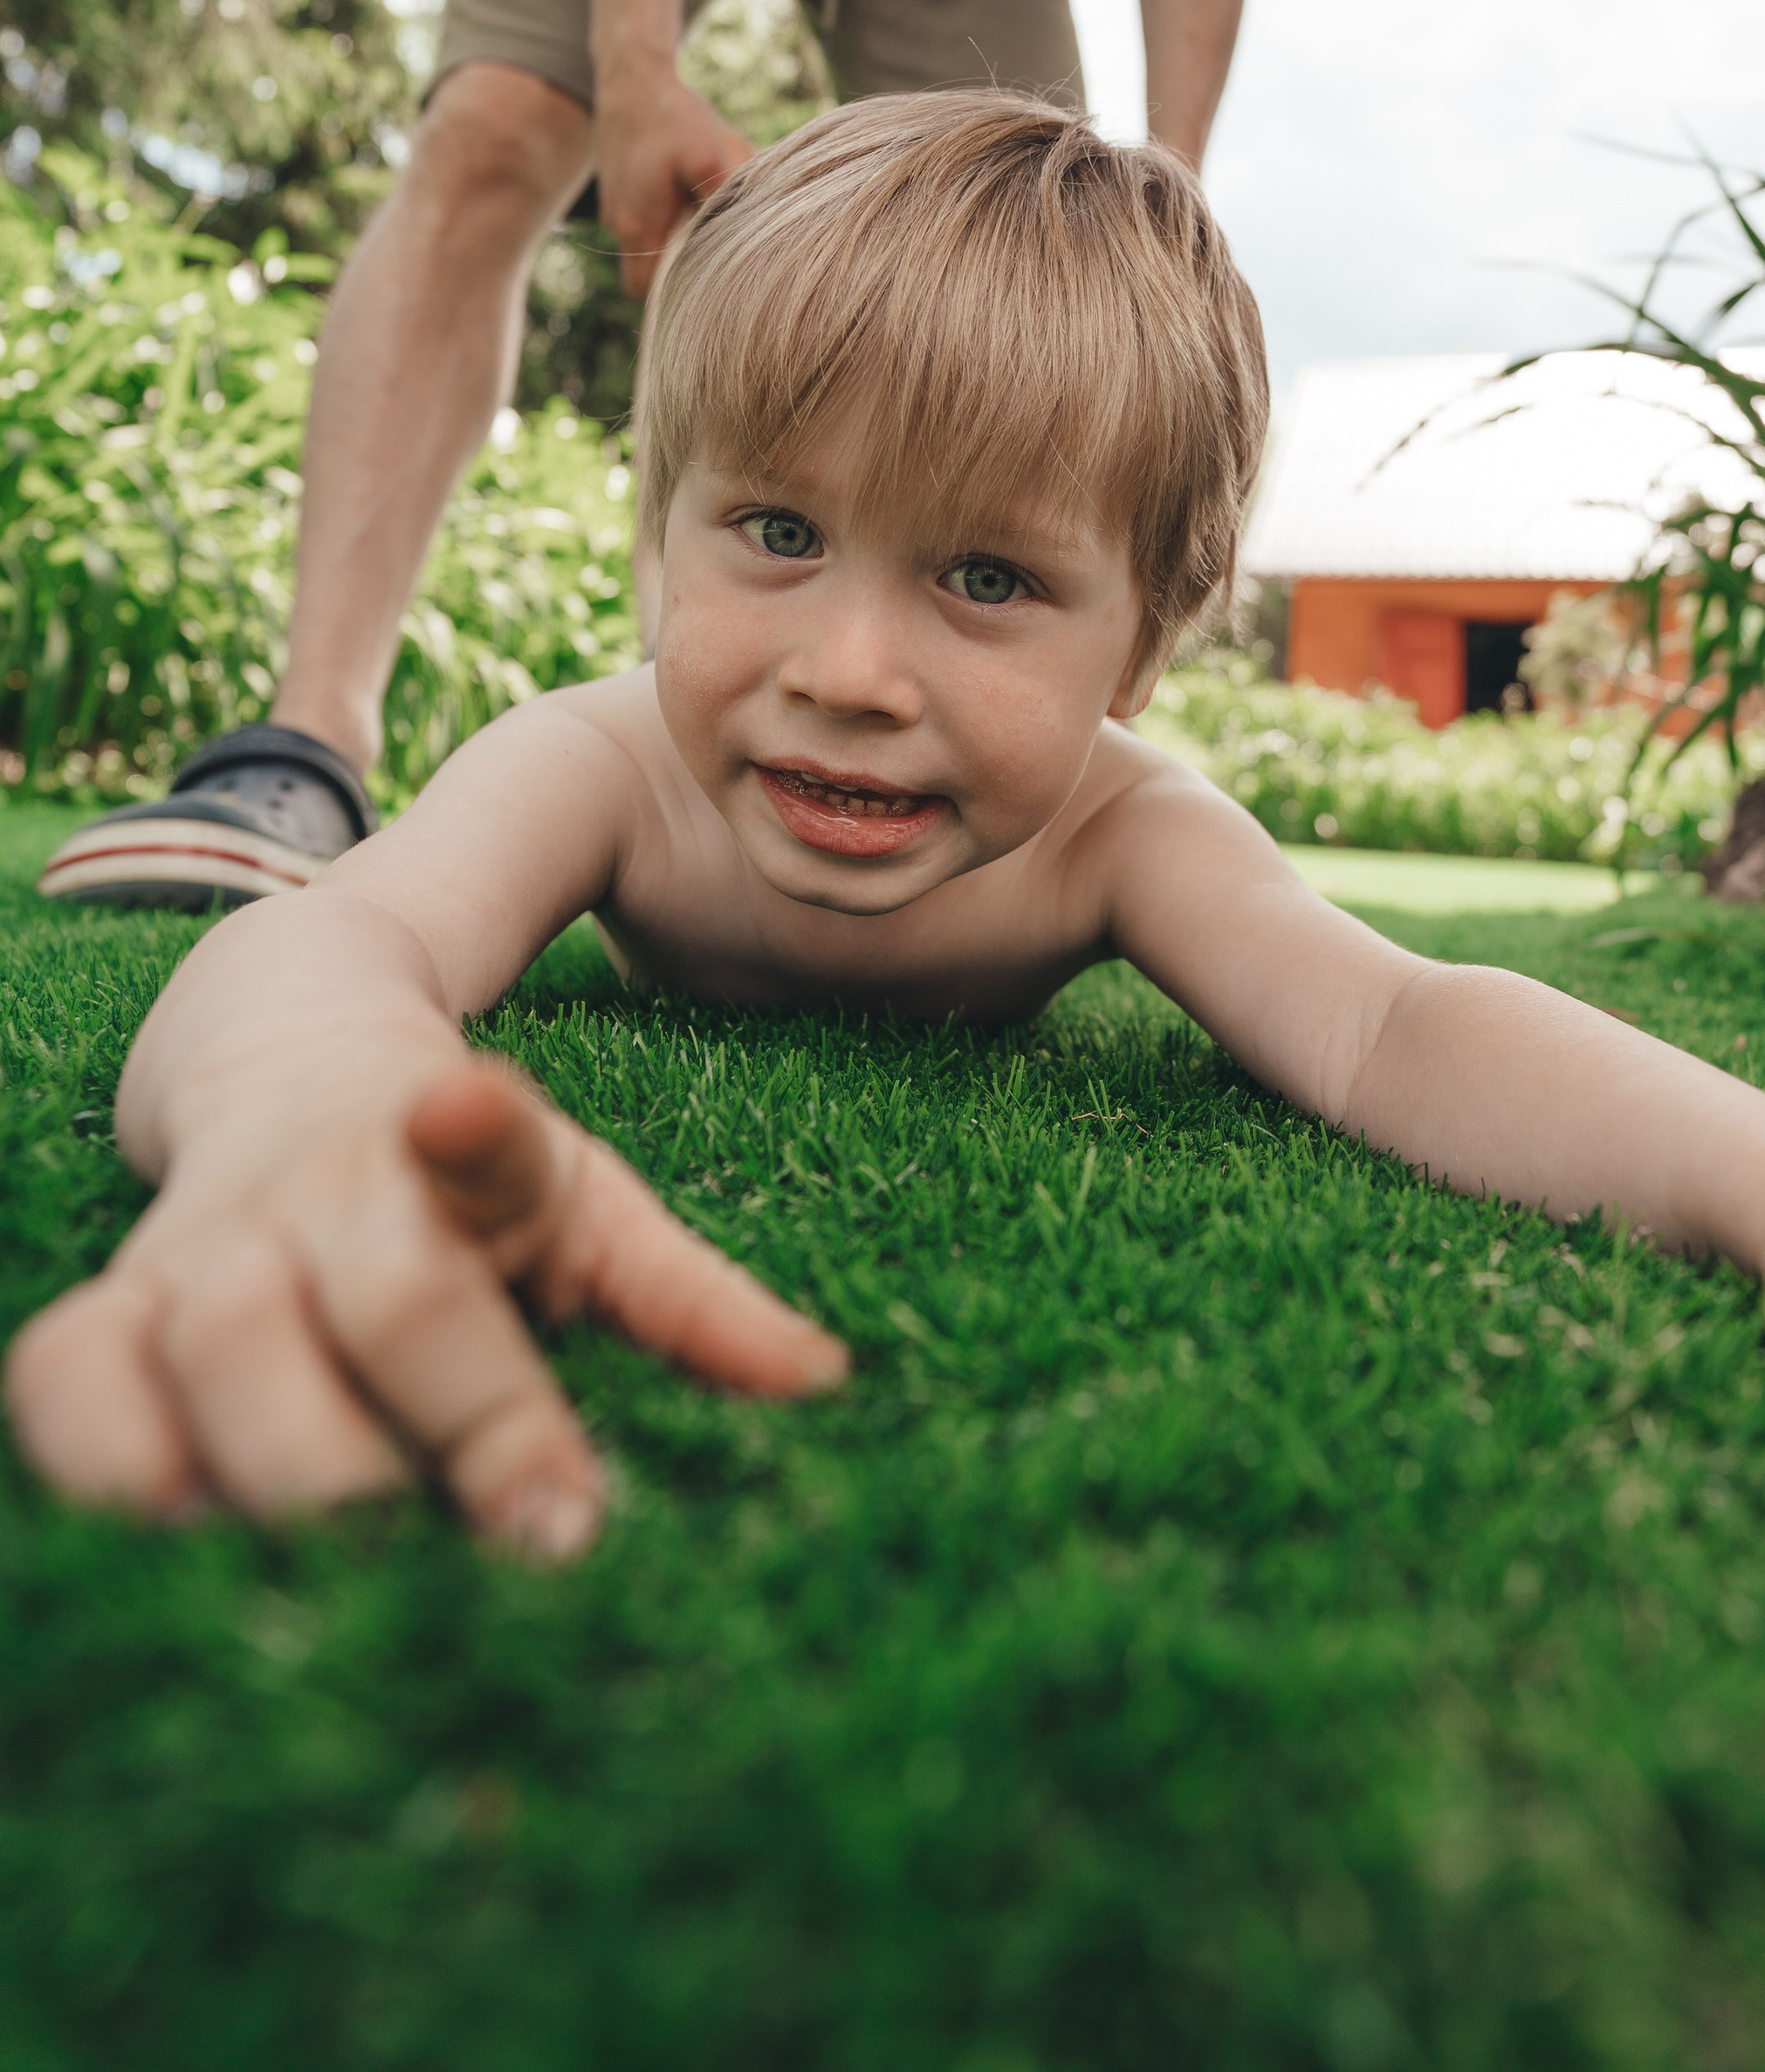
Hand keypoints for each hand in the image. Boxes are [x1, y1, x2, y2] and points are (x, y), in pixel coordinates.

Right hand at [4, 1055, 846, 1554]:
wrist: (284, 1042)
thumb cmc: (465, 1166)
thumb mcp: (589, 1202)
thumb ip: (692, 1299)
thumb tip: (824, 1382)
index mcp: (459, 1145)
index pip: (489, 1164)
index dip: (501, 1223)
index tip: (552, 1437)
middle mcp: (326, 1184)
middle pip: (374, 1304)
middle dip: (445, 1442)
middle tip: (509, 1551)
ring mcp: (207, 1238)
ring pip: (217, 1347)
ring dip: (285, 1476)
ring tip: (349, 1586)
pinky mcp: (110, 1301)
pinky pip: (72, 1382)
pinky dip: (110, 1469)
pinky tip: (182, 1545)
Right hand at [591, 68, 748, 296]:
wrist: (632, 76)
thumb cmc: (672, 116)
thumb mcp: (711, 156)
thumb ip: (725, 202)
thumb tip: (748, 240)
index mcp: (638, 225)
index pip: (646, 290)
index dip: (673, 294)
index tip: (706, 281)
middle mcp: (619, 223)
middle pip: (645, 271)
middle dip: (677, 268)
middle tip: (712, 250)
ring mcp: (616, 206)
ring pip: (646, 242)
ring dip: (674, 236)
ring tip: (703, 212)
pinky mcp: (621, 188)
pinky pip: (644, 216)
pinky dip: (666, 212)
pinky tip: (688, 188)